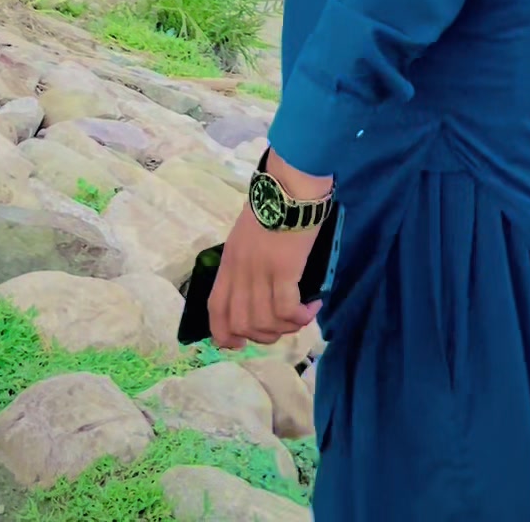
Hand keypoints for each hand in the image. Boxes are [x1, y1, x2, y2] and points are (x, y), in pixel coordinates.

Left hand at [209, 203, 321, 349]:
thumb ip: (246, 261)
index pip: (216, 310)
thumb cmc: (273, 204)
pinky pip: (288, 309)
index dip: (224, 334)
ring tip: (301, 316)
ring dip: (285, 328)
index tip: (239, 344)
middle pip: (241, 323)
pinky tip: (312, 307)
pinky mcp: (283, 270)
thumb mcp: (246, 235)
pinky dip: (301, 317)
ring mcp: (260, 272)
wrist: (289, 186)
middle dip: (262, 335)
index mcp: (229, 263)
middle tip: (282, 326)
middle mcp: (240, 272)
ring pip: (264, 322)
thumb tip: (258, 287)